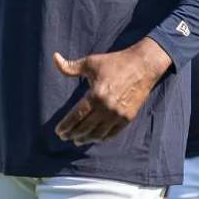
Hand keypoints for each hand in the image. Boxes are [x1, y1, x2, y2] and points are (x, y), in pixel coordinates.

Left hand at [52, 40, 172, 145]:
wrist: (143, 65)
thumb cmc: (115, 62)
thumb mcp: (91, 62)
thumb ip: (70, 66)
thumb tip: (55, 58)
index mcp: (96, 95)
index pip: (77, 116)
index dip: (66, 125)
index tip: (58, 131)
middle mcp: (106, 108)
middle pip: (85, 128)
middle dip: (72, 134)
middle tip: (64, 137)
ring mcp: (118, 115)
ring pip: (98, 134)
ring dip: (86, 139)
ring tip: (77, 140)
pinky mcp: (128, 118)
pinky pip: (112, 133)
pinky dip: (101, 138)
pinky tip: (95, 138)